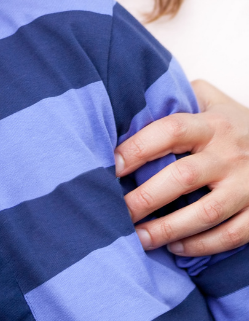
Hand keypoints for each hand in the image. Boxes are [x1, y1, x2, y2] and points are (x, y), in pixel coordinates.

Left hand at [119, 79, 248, 255]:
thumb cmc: (236, 124)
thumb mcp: (211, 100)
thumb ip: (176, 98)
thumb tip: (127, 103)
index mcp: (213, 125)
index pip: (170, 131)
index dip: (138, 148)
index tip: (111, 166)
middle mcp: (230, 155)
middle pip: (183, 177)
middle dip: (146, 198)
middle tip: (118, 211)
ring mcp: (248, 184)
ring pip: (207, 212)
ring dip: (169, 229)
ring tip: (139, 238)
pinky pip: (233, 234)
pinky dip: (203, 245)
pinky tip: (176, 247)